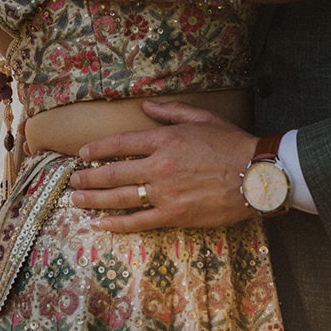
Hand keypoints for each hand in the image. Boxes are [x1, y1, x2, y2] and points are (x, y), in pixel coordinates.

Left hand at [68, 100, 259, 232]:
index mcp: (165, 140)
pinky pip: (139, 221)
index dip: (97, 149)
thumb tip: (145, 105)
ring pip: (120, 198)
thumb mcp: (201, 118)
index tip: (83, 155)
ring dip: (94, 200)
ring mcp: (165, 193)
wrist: (257, 175)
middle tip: (72, 181)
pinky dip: (118, 223)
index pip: (120, 144)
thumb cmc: (232, 143)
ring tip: (76, 201)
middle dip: (88, 177)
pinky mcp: (175, 215)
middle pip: (113, 173)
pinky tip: (102, 224)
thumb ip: (170, 111)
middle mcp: (159, 166)